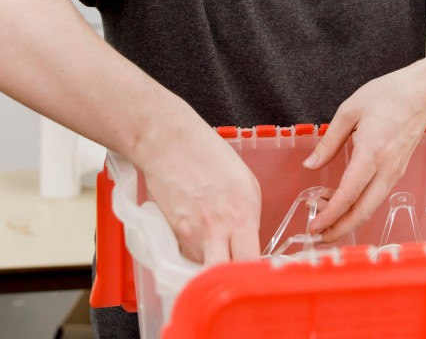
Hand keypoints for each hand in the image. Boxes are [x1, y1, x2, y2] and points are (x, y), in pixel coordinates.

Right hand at [138, 116, 261, 265]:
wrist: (170, 145)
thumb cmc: (210, 156)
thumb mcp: (246, 182)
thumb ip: (250, 216)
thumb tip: (247, 240)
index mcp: (241, 216)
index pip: (251, 263)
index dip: (253, 272)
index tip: (254, 272)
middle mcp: (217, 231)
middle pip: (223, 278)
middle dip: (228, 280)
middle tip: (233, 275)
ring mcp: (191, 236)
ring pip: (203, 270)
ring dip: (210, 264)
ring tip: (213, 243)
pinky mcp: (172, 236)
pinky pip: (186, 257)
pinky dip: (193, 252)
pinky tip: (195, 231)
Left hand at [303, 66, 425, 241]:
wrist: (423, 92)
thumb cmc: (388, 95)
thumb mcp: (350, 111)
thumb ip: (329, 141)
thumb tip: (310, 165)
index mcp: (371, 154)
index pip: (348, 195)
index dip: (329, 215)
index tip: (313, 226)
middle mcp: (386, 169)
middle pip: (362, 212)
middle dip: (339, 229)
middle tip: (317, 237)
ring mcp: (394, 172)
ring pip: (370, 206)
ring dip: (348, 218)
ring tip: (324, 218)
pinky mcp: (397, 170)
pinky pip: (376, 195)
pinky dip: (359, 205)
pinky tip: (343, 200)